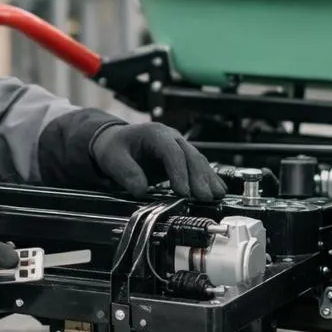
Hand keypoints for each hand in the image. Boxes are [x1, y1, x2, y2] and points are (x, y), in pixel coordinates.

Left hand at [89, 122, 225, 200]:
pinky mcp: (182, 157)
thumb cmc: (114, 148)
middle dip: (199, 178)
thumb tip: (140, 190)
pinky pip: (198, 166)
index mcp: (155, 133)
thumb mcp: (112, 158)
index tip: (183, 192)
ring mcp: (179, 146)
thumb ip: (126, 172)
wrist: (116, 142)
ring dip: (208, 179)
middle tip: (205, 197)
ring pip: (198, 160)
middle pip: (190, 156)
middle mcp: (171, 137)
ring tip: (216, 196)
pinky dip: (208, 178)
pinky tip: (218, 190)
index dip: (179, 172)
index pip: (172, 152)